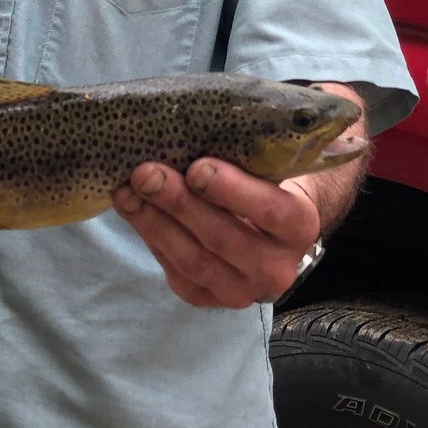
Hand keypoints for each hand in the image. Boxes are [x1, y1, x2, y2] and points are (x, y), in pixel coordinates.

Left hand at [112, 157, 321, 308]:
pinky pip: (176, 272)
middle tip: (146, 173)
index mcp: (300, 227)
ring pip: (194, 260)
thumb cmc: (263, 182)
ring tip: (128, 191)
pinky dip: (152, 238)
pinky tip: (134, 211)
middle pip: (223, 239)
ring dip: (155, 223)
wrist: (267, 228)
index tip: (197, 166)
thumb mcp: (267, 166)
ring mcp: (242, 291)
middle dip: (179, 203)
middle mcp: (277, 268)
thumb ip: (245, 155)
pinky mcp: (209, 299)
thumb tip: (192, 129)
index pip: (270, 211)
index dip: (231, 190)